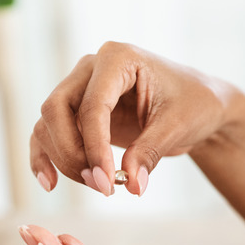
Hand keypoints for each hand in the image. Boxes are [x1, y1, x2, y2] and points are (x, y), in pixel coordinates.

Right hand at [31, 41, 241, 195]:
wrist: (198, 105)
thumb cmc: (193, 104)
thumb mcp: (178, 126)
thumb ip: (150, 152)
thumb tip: (132, 186)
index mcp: (118, 58)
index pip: (92, 105)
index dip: (95, 147)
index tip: (107, 181)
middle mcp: (90, 68)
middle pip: (56, 110)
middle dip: (72, 153)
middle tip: (101, 186)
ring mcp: (79, 88)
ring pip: (48, 124)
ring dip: (64, 160)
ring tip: (98, 186)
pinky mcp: (75, 112)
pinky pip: (48, 133)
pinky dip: (45, 157)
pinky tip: (50, 183)